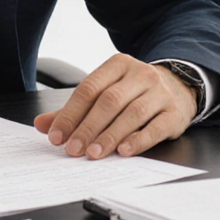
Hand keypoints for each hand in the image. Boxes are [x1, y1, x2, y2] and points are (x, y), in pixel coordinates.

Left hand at [34, 54, 196, 158]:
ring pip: (131, 114)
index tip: (57, 135)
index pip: (89, 88)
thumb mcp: (106, 91)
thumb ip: (74, 108)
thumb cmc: (133, 92)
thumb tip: (42, 125)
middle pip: (108, 101)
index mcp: (117, 65)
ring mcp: (159, 93)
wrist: (178, 87)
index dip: (70, 113)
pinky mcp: (174, 113)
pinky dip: (138, 140)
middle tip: (73, 149)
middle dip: (88, 127)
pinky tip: (124, 151)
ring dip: (109, 136)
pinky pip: (155, 128)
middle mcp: (139, 74)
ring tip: (94, 154)